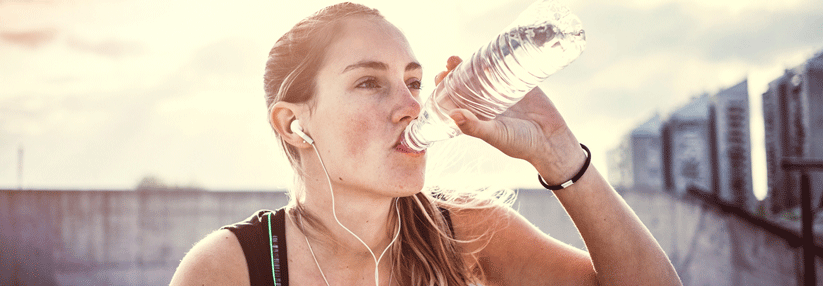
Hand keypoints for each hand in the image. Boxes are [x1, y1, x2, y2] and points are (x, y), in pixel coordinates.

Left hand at [436, 56, 586, 184]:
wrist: (552, 141)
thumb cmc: (521, 144)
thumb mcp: (496, 136)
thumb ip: (475, 127)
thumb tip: (452, 114)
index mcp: (477, 116)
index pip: (455, 99)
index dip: (445, 88)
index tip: (439, 77)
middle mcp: (487, 103)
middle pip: (466, 83)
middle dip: (456, 72)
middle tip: (450, 63)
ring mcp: (502, 92)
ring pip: (483, 74)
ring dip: (471, 64)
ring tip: (461, 56)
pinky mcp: (519, 83)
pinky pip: (505, 69)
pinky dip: (497, 60)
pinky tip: (488, 51)